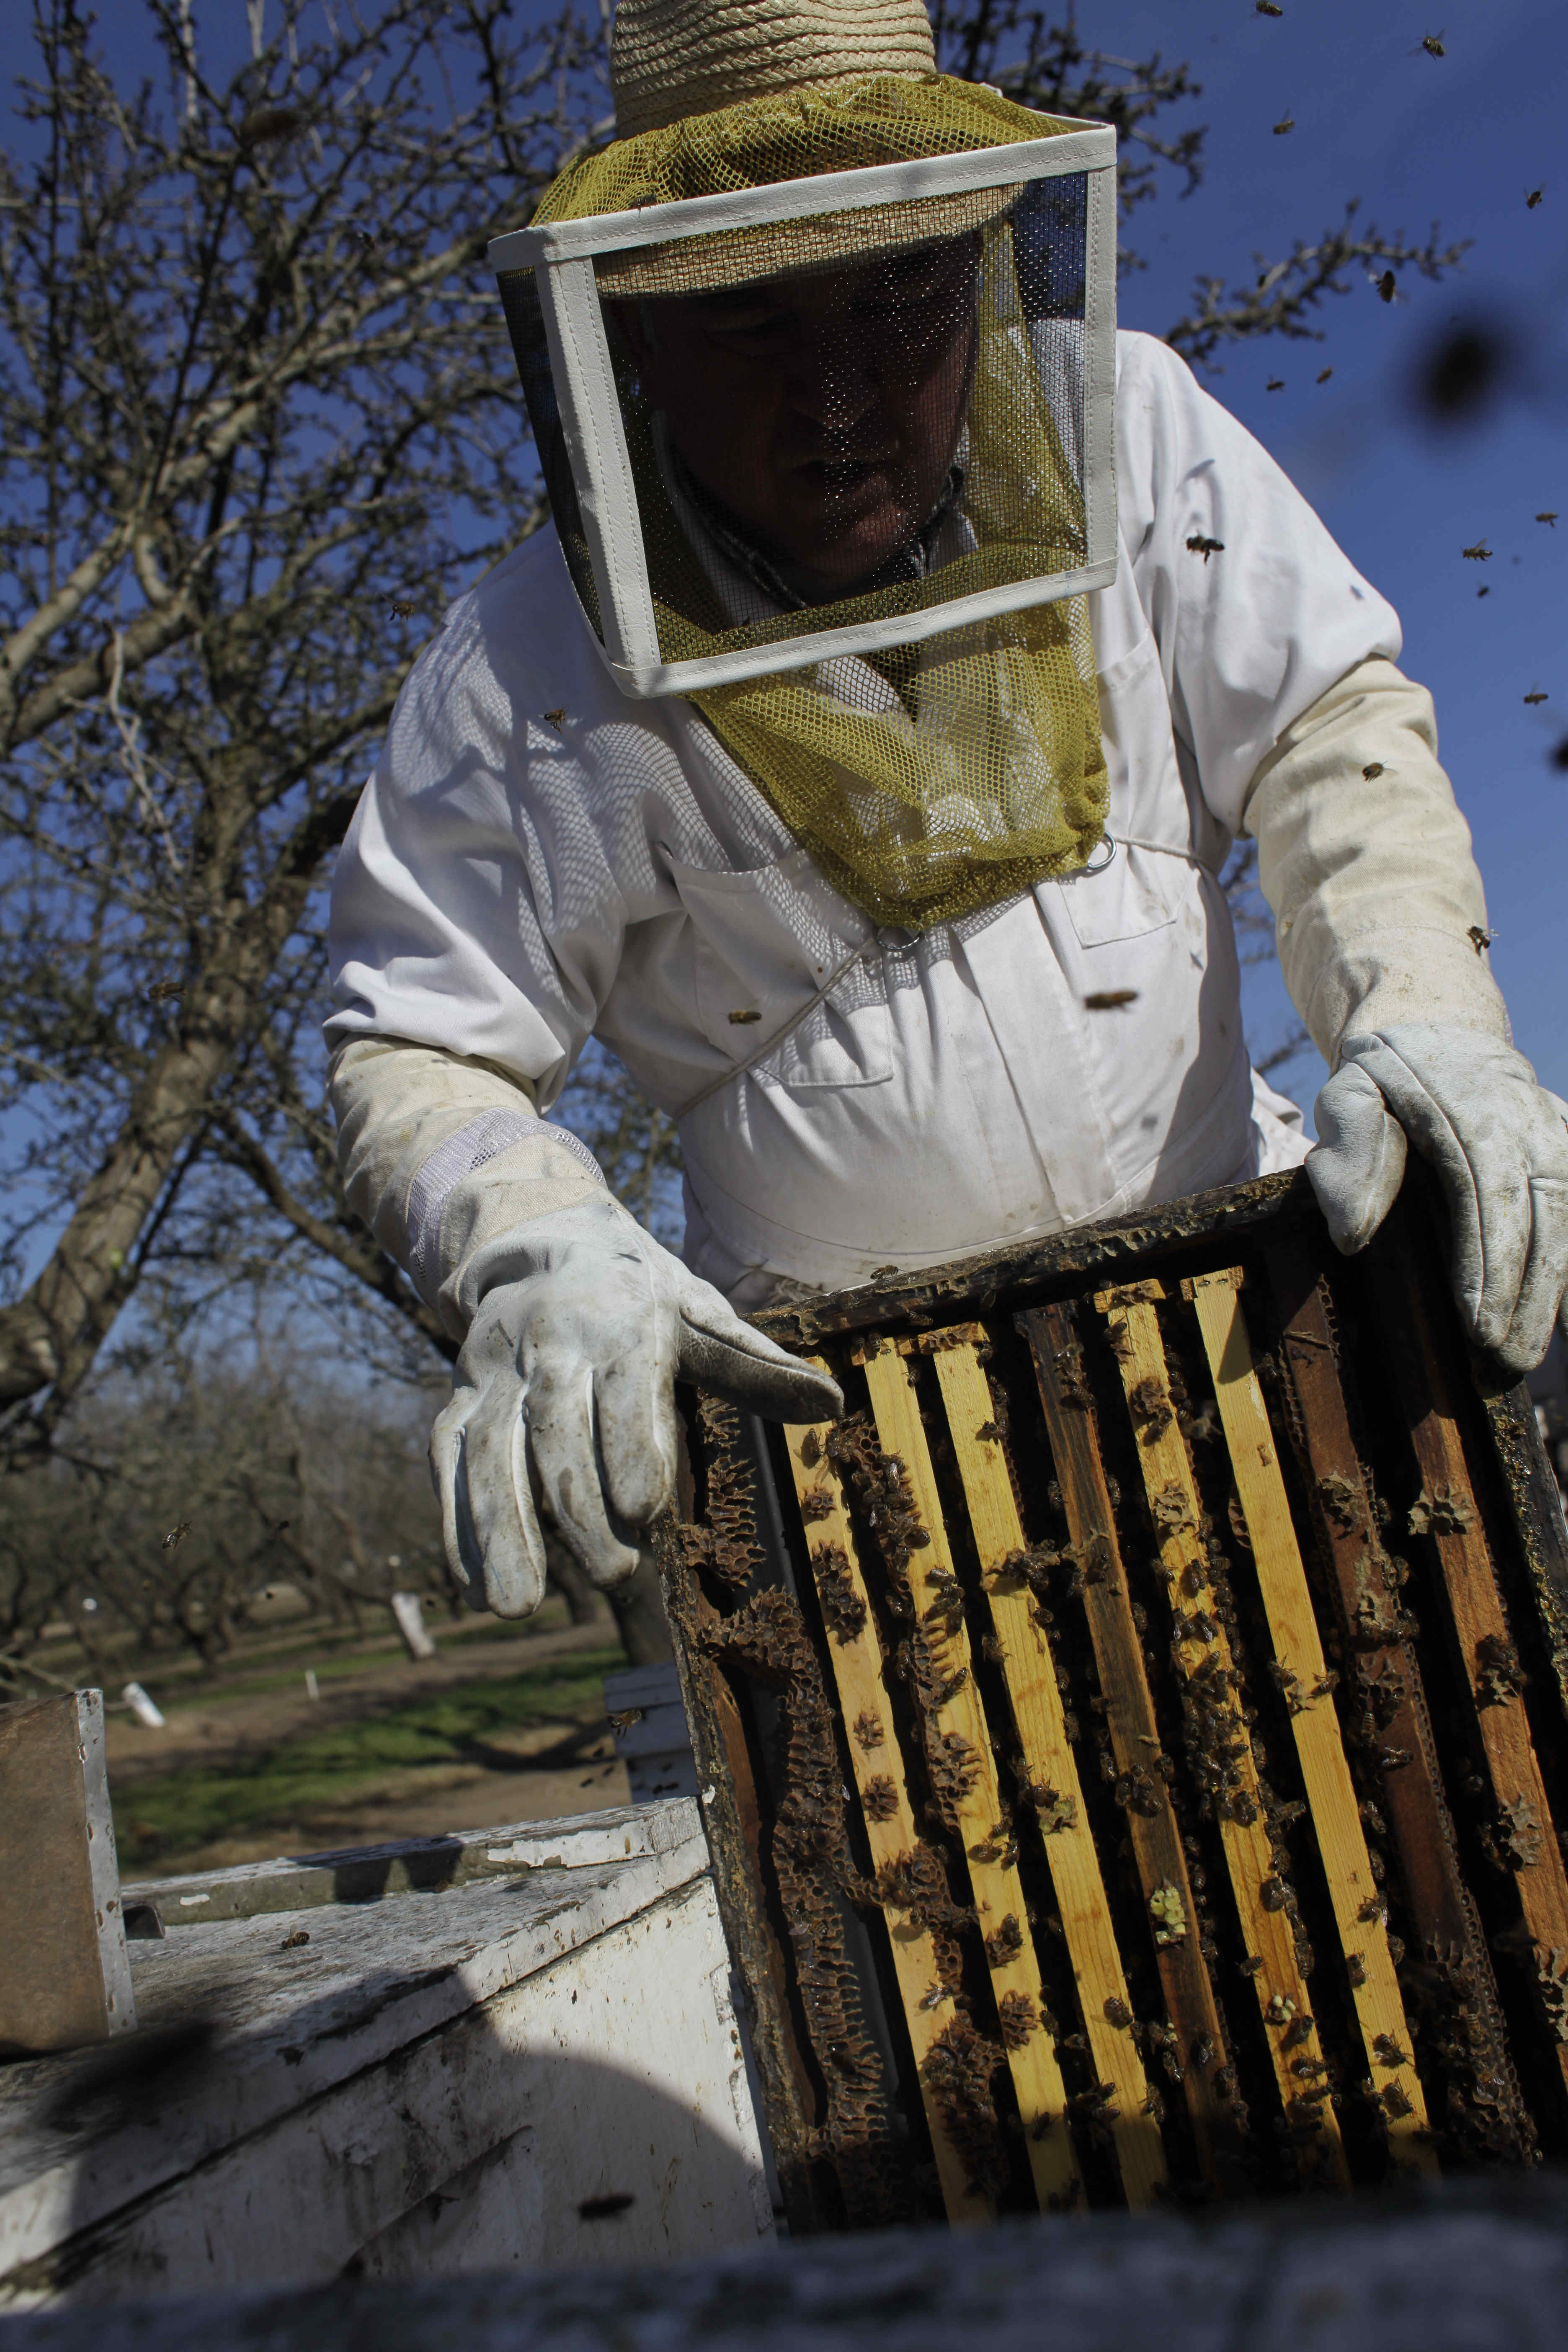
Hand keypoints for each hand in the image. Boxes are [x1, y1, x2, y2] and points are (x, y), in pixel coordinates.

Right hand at [429, 1200, 841, 1615]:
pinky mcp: (458, 1397)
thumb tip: (829, 1405)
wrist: (542, 1241)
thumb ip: (755, 1367)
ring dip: (503, 1531)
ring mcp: (493, 1372)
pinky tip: (475, 1584)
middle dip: (580, 1508)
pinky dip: (457, 1523)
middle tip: (617, 1574)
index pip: (624, 1385)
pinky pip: (448, 1460)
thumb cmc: (638, 1296)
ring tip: (520, 1606)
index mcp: (619, 1321)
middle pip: (556, 1430)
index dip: (628, 1445)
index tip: (642, 1510)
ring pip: (490, 1452)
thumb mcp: (700, 1316)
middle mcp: (548, 1343)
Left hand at [1307, 1024, 1567, 1373]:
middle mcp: (1530, 1122)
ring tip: (1527, 1355)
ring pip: (1567, 1217)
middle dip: (1529, 1296)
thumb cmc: (1383, 1073)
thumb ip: (1351, 1155)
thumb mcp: (1349, 1096)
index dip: (1488, 1264)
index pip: (1489, 1195)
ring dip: (1555, 1292)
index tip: (1477, 1325)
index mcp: (1473, 1110)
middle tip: (1505, 1361)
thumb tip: (1353, 1234)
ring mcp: (1557, 1133)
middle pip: (1542, 1216)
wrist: (1438, 1025)